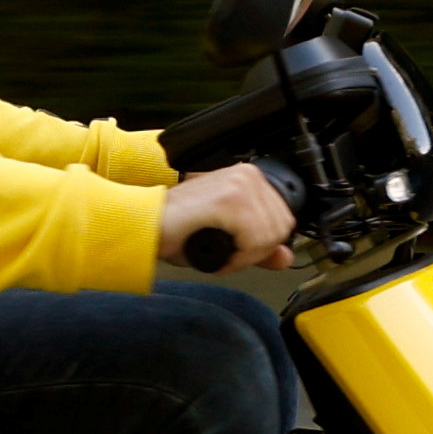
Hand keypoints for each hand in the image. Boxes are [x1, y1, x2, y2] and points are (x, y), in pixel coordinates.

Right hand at [159, 162, 298, 274]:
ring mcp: (240, 185)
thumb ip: (260, 247)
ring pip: (268, 237)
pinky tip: (217, 252)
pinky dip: (236, 257)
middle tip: (227, 253)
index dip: (264, 245)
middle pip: (280, 229)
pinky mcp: (230, 199)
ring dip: (243, 256)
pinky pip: (252, 240)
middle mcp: (248, 176)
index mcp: (250, 178)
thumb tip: (286, 257)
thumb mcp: (229, 239)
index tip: (239, 249)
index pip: (284, 219)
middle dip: (255, 252)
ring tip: (219, 251)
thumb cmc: (178, 229)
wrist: (147, 225)